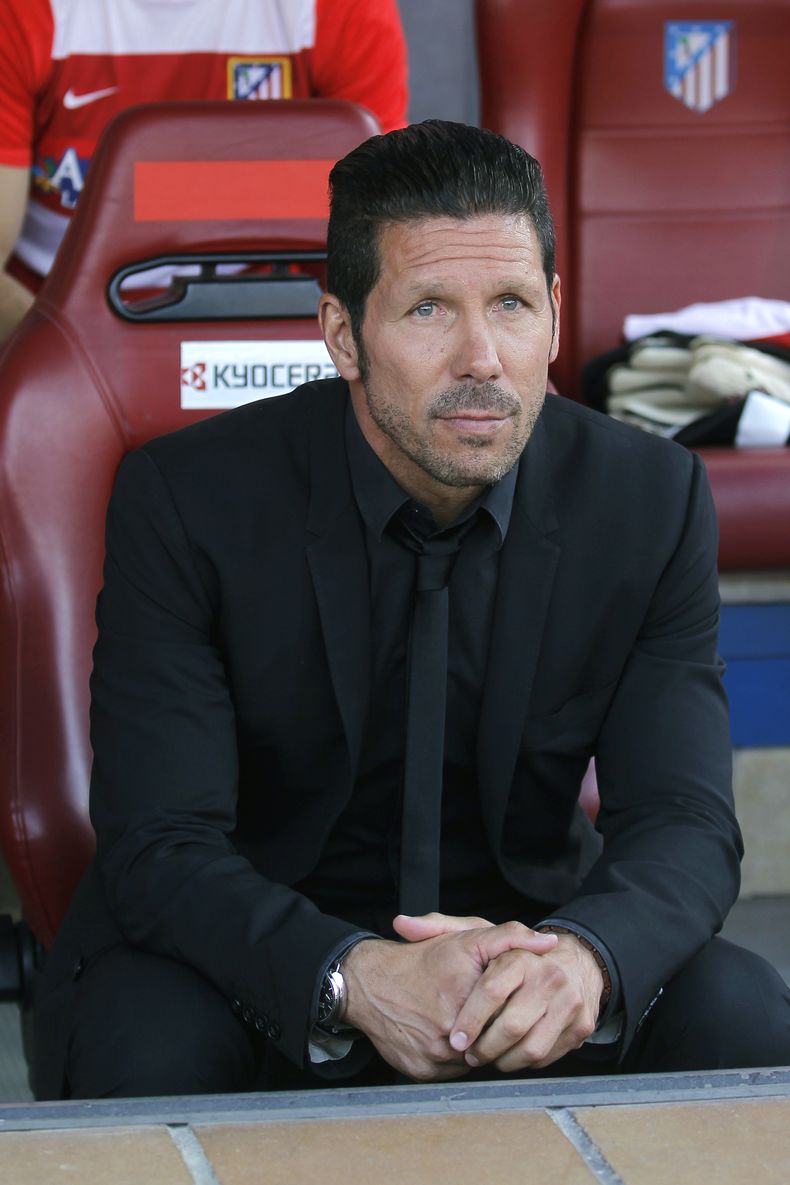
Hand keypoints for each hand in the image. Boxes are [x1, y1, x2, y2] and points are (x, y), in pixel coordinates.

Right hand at [342, 918, 557, 1081]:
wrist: (368, 983)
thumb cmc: (419, 960)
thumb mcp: (465, 938)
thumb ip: (510, 938)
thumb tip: (548, 945)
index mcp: (466, 996)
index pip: (508, 1013)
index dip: (506, 1006)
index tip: (500, 1001)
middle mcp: (449, 1030)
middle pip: (492, 1040)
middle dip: (490, 1028)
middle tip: (481, 1015)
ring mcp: (434, 1055)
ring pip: (472, 1060)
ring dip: (472, 1047)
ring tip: (460, 1024)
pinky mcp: (421, 1072)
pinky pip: (451, 1072)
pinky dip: (451, 1058)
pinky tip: (442, 1036)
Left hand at [395, 914, 603, 1071]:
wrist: (573, 965)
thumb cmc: (513, 956)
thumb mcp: (476, 935)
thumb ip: (437, 927)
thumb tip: (401, 924)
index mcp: (521, 957)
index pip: (490, 991)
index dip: (470, 1019)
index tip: (455, 1037)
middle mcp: (549, 978)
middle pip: (511, 1027)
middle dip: (485, 1047)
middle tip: (469, 1054)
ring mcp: (569, 1003)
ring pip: (530, 1049)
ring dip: (504, 1061)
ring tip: (487, 1058)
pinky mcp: (581, 1027)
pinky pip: (548, 1057)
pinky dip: (525, 1063)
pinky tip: (510, 1056)